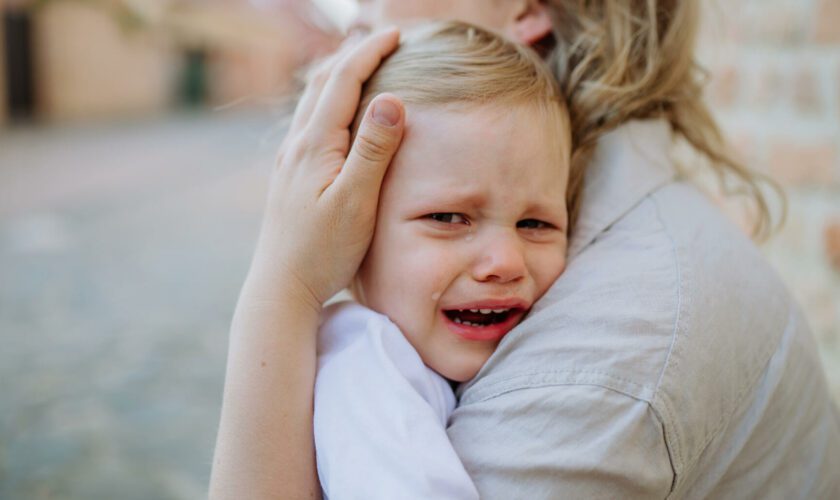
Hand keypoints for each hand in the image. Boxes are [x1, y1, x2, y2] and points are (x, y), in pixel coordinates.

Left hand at [245, 28, 404, 311]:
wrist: (282, 288)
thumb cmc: (323, 251)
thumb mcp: (356, 202)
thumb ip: (374, 150)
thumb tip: (391, 98)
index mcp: (315, 144)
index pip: (343, 81)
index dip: (369, 52)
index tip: (396, 33)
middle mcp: (297, 145)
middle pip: (322, 83)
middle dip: (353, 54)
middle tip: (383, 38)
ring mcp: (290, 161)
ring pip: (313, 102)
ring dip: (338, 76)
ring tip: (362, 64)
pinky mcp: (290, 177)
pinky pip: (309, 123)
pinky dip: (329, 102)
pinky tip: (336, 115)